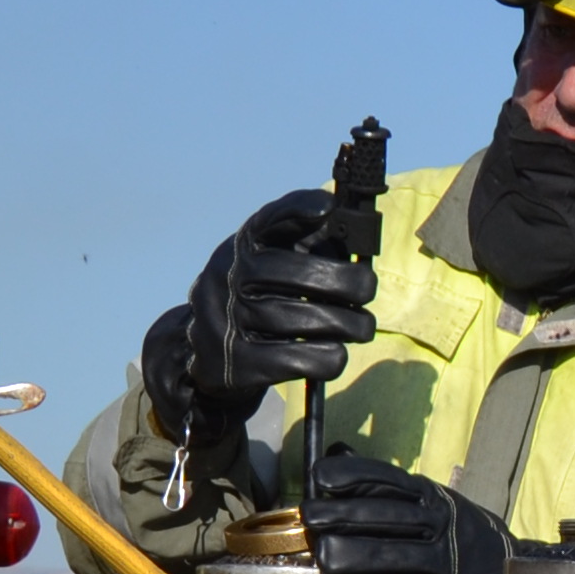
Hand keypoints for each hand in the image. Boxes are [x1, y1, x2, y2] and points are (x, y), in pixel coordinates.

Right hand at [152, 188, 374, 441]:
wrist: (205, 354)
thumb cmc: (257, 300)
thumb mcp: (270, 265)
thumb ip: (307, 245)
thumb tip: (347, 235)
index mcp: (240, 248)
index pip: (268, 220)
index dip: (298, 209)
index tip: (330, 209)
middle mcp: (229, 278)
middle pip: (294, 274)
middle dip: (344, 281)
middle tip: (369, 289)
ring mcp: (228, 321)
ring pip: (299, 320)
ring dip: (345, 324)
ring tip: (363, 327)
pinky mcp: (238, 364)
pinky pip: (293, 360)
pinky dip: (326, 358)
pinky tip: (339, 353)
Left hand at [302, 449, 512, 573]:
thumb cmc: (468, 549)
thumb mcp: (438, 508)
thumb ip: (388, 487)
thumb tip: (337, 452)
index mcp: (439, 502)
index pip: (391, 481)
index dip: (352, 476)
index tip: (322, 479)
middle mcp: (445, 530)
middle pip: (381, 518)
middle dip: (337, 517)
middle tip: (311, 521)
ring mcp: (451, 570)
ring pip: (386, 559)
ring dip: (346, 560)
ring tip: (326, 563)